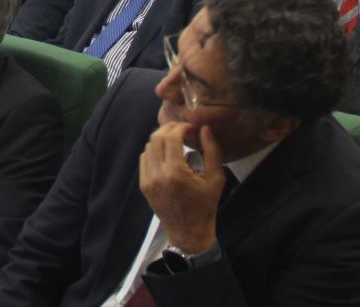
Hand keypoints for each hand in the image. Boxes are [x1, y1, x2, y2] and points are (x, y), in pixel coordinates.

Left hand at [139, 122, 223, 255]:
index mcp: (175, 172)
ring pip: (148, 147)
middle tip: (183, 129)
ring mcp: (148, 180)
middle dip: (170, 129)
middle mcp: (158, 174)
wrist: (189, 232)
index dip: (181, 127)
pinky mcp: (144, 185)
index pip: (171, 137)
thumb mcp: (216, 179)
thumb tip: (205, 129)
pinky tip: (166, 153)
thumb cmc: (205, 206)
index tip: (191, 128)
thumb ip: (212, 151)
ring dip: (161, 139)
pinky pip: (144, 159)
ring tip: (176, 140)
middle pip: (156, 138)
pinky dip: (153, 151)